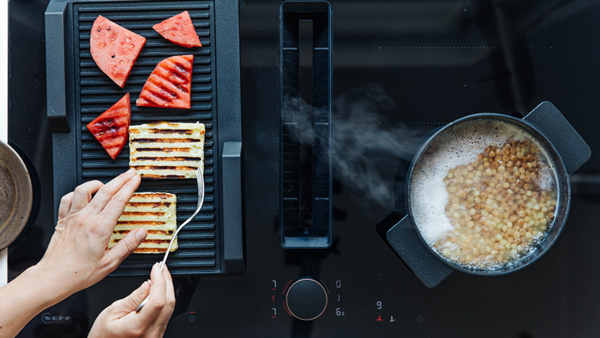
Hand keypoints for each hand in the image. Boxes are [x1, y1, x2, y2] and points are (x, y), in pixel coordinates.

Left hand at [36, 169, 146, 297]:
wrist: (53, 277)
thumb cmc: (78, 273)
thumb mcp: (110, 262)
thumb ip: (128, 245)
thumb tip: (141, 233)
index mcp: (100, 228)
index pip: (118, 200)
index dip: (129, 186)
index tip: (136, 180)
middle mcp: (85, 219)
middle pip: (105, 190)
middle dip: (121, 179)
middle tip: (130, 174)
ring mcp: (73, 217)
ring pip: (85, 189)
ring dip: (98, 182)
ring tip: (107, 182)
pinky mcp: (63, 219)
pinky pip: (68, 198)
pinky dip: (78, 192)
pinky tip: (84, 194)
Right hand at [89, 263, 175, 337]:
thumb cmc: (103, 334)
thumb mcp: (112, 312)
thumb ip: (132, 298)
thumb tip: (147, 285)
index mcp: (137, 327)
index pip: (157, 301)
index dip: (159, 281)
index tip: (156, 268)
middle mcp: (151, 333)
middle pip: (168, 303)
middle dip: (166, 281)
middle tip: (161, 268)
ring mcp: (156, 335)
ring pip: (170, 308)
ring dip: (167, 289)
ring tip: (160, 276)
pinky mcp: (158, 333)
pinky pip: (166, 313)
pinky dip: (164, 299)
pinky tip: (159, 290)